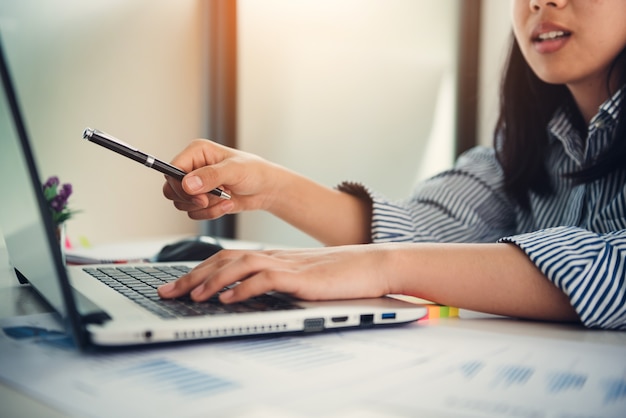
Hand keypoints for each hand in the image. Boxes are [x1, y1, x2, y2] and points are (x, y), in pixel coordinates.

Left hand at [157, 245, 392, 302]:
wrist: (371, 265)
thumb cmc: (339, 274)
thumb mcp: (301, 278)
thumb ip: (275, 282)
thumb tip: (245, 294)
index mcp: (273, 257)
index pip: (228, 259)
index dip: (199, 270)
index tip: (177, 284)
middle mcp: (274, 257)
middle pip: (225, 260)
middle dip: (192, 276)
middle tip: (167, 291)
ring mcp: (287, 265)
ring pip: (240, 266)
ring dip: (213, 281)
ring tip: (192, 296)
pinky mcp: (300, 278)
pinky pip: (266, 280)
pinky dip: (244, 288)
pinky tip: (229, 298)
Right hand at [162, 139, 285, 220]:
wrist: (266, 189)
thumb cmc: (254, 172)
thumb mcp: (234, 170)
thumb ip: (210, 176)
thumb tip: (188, 184)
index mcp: (197, 152)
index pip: (172, 170)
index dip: (179, 185)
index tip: (197, 196)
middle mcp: (193, 167)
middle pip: (171, 189)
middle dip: (191, 199)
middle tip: (209, 200)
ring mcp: (196, 185)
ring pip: (182, 204)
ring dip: (205, 207)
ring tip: (225, 199)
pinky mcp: (202, 200)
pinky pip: (194, 213)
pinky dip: (211, 213)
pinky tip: (227, 204)